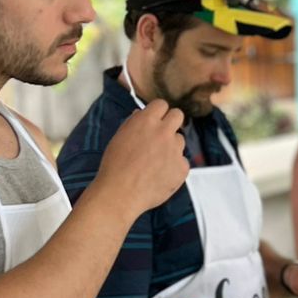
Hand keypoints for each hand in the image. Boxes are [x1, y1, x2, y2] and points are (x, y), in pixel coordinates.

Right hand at [96, 100, 188, 217]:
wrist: (120, 193)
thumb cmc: (114, 165)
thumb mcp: (120, 137)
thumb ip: (134, 123)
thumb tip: (142, 115)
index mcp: (146, 121)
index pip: (161, 104)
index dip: (158, 113)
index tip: (155, 121)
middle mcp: (164, 131)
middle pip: (178, 116)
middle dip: (171, 123)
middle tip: (162, 136)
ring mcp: (175, 149)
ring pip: (180, 140)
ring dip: (171, 147)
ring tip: (156, 162)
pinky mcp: (182, 167)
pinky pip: (182, 161)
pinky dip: (174, 167)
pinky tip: (161, 175)